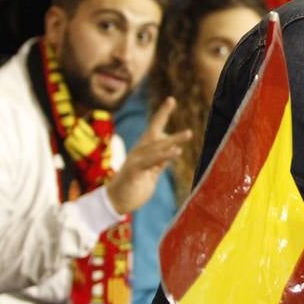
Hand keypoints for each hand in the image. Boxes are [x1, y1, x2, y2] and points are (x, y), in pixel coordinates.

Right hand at [103, 98, 189, 214]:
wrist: (115, 203)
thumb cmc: (133, 187)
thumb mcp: (151, 173)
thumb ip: (161, 162)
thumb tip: (173, 150)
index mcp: (144, 151)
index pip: (154, 129)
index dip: (162, 114)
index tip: (171, 99)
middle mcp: (139, 151)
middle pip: (154, 132)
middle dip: (162, 115)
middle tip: (172, 99)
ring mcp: (135, 160)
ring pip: (156, 147)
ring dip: (173, 140)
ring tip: (189, 133)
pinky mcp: (134, 171)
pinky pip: (151, 161)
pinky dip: (164, 156)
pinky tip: (177, 153)